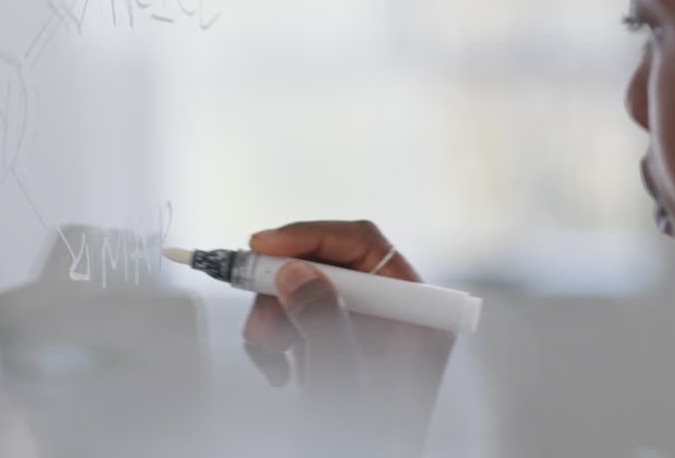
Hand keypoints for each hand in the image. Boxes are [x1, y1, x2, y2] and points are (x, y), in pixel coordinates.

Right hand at [241, 220, 454, 452]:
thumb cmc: (370, 443)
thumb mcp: (344, 377)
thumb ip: (323, 318)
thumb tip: (296, 272)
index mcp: (417, 314)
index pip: (365, 246)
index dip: (311, 238)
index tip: (264, 246)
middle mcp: (396, 317)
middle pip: (331, 266)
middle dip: (284, 286)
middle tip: (257, 313)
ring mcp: (367, 333)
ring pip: (308, 292)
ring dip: (275, 316)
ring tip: (266, 351)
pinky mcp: (340, 350)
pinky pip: (301, 320)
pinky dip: (279, 338)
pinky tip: (278, 369)